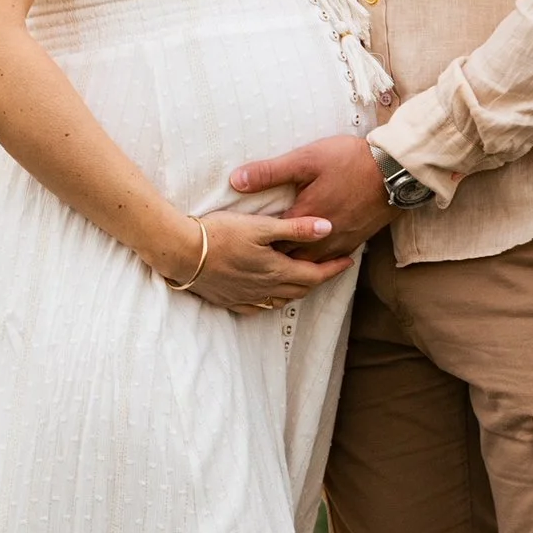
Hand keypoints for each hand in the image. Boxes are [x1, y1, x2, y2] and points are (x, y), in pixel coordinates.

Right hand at [177, 211, 355, 313]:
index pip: (314, 275)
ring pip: (281, 300)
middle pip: (300, 289)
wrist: (182, 252)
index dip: (334, 269)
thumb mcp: (261, 226)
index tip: (350, 260)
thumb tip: (328, 228)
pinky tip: (270, 295)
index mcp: (276, 271)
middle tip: (332, 267)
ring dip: (297, 290)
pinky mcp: (229, 300)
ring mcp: (246, 297)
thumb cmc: (221, 233)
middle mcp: (265, 289)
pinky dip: (272, 300)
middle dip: (319, 279)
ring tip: (306, 278)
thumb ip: (295, 229)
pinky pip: (258, 307)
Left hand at [230, 137, 397, 259]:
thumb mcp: (306, 159)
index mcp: (303, 220)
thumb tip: (235, 180)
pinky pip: (329, 262)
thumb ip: (270, 172)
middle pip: (288, 260)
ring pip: (309, 265)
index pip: (270, 243)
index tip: (239, 243)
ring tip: (277, 261)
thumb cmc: (348, 161)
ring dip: (294, 263)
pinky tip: (310, 256)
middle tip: (253, 257)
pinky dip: (316, 262)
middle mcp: (320, 240)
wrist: (393, 171)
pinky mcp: (354, 243)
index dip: (254, 244)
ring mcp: (339, 244)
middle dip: (271, 259)